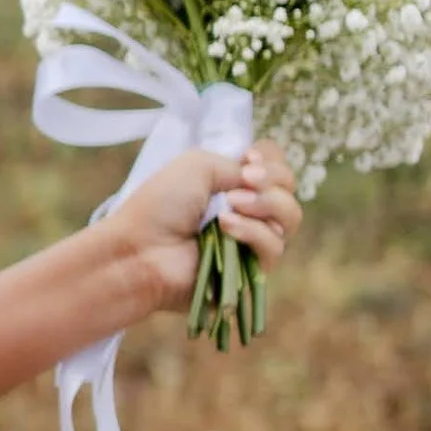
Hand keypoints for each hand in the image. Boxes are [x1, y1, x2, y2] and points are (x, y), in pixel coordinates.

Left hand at [110, 139, 303, 319]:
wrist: (140, 250)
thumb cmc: (160, 205)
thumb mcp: (198, 165)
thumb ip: (238, 166)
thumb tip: (260, 182)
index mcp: (232, 184)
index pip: (275, 167)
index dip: (271, 160)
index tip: (250, 158)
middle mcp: (247, 211)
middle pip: (289, 190)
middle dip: (272, 179)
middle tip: (245, 180)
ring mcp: (251, 242)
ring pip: (290, 218)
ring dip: (266, 204)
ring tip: (232, 205)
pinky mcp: (252, 271)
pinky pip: (274, 247)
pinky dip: (253, 232)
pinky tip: (226, 228)